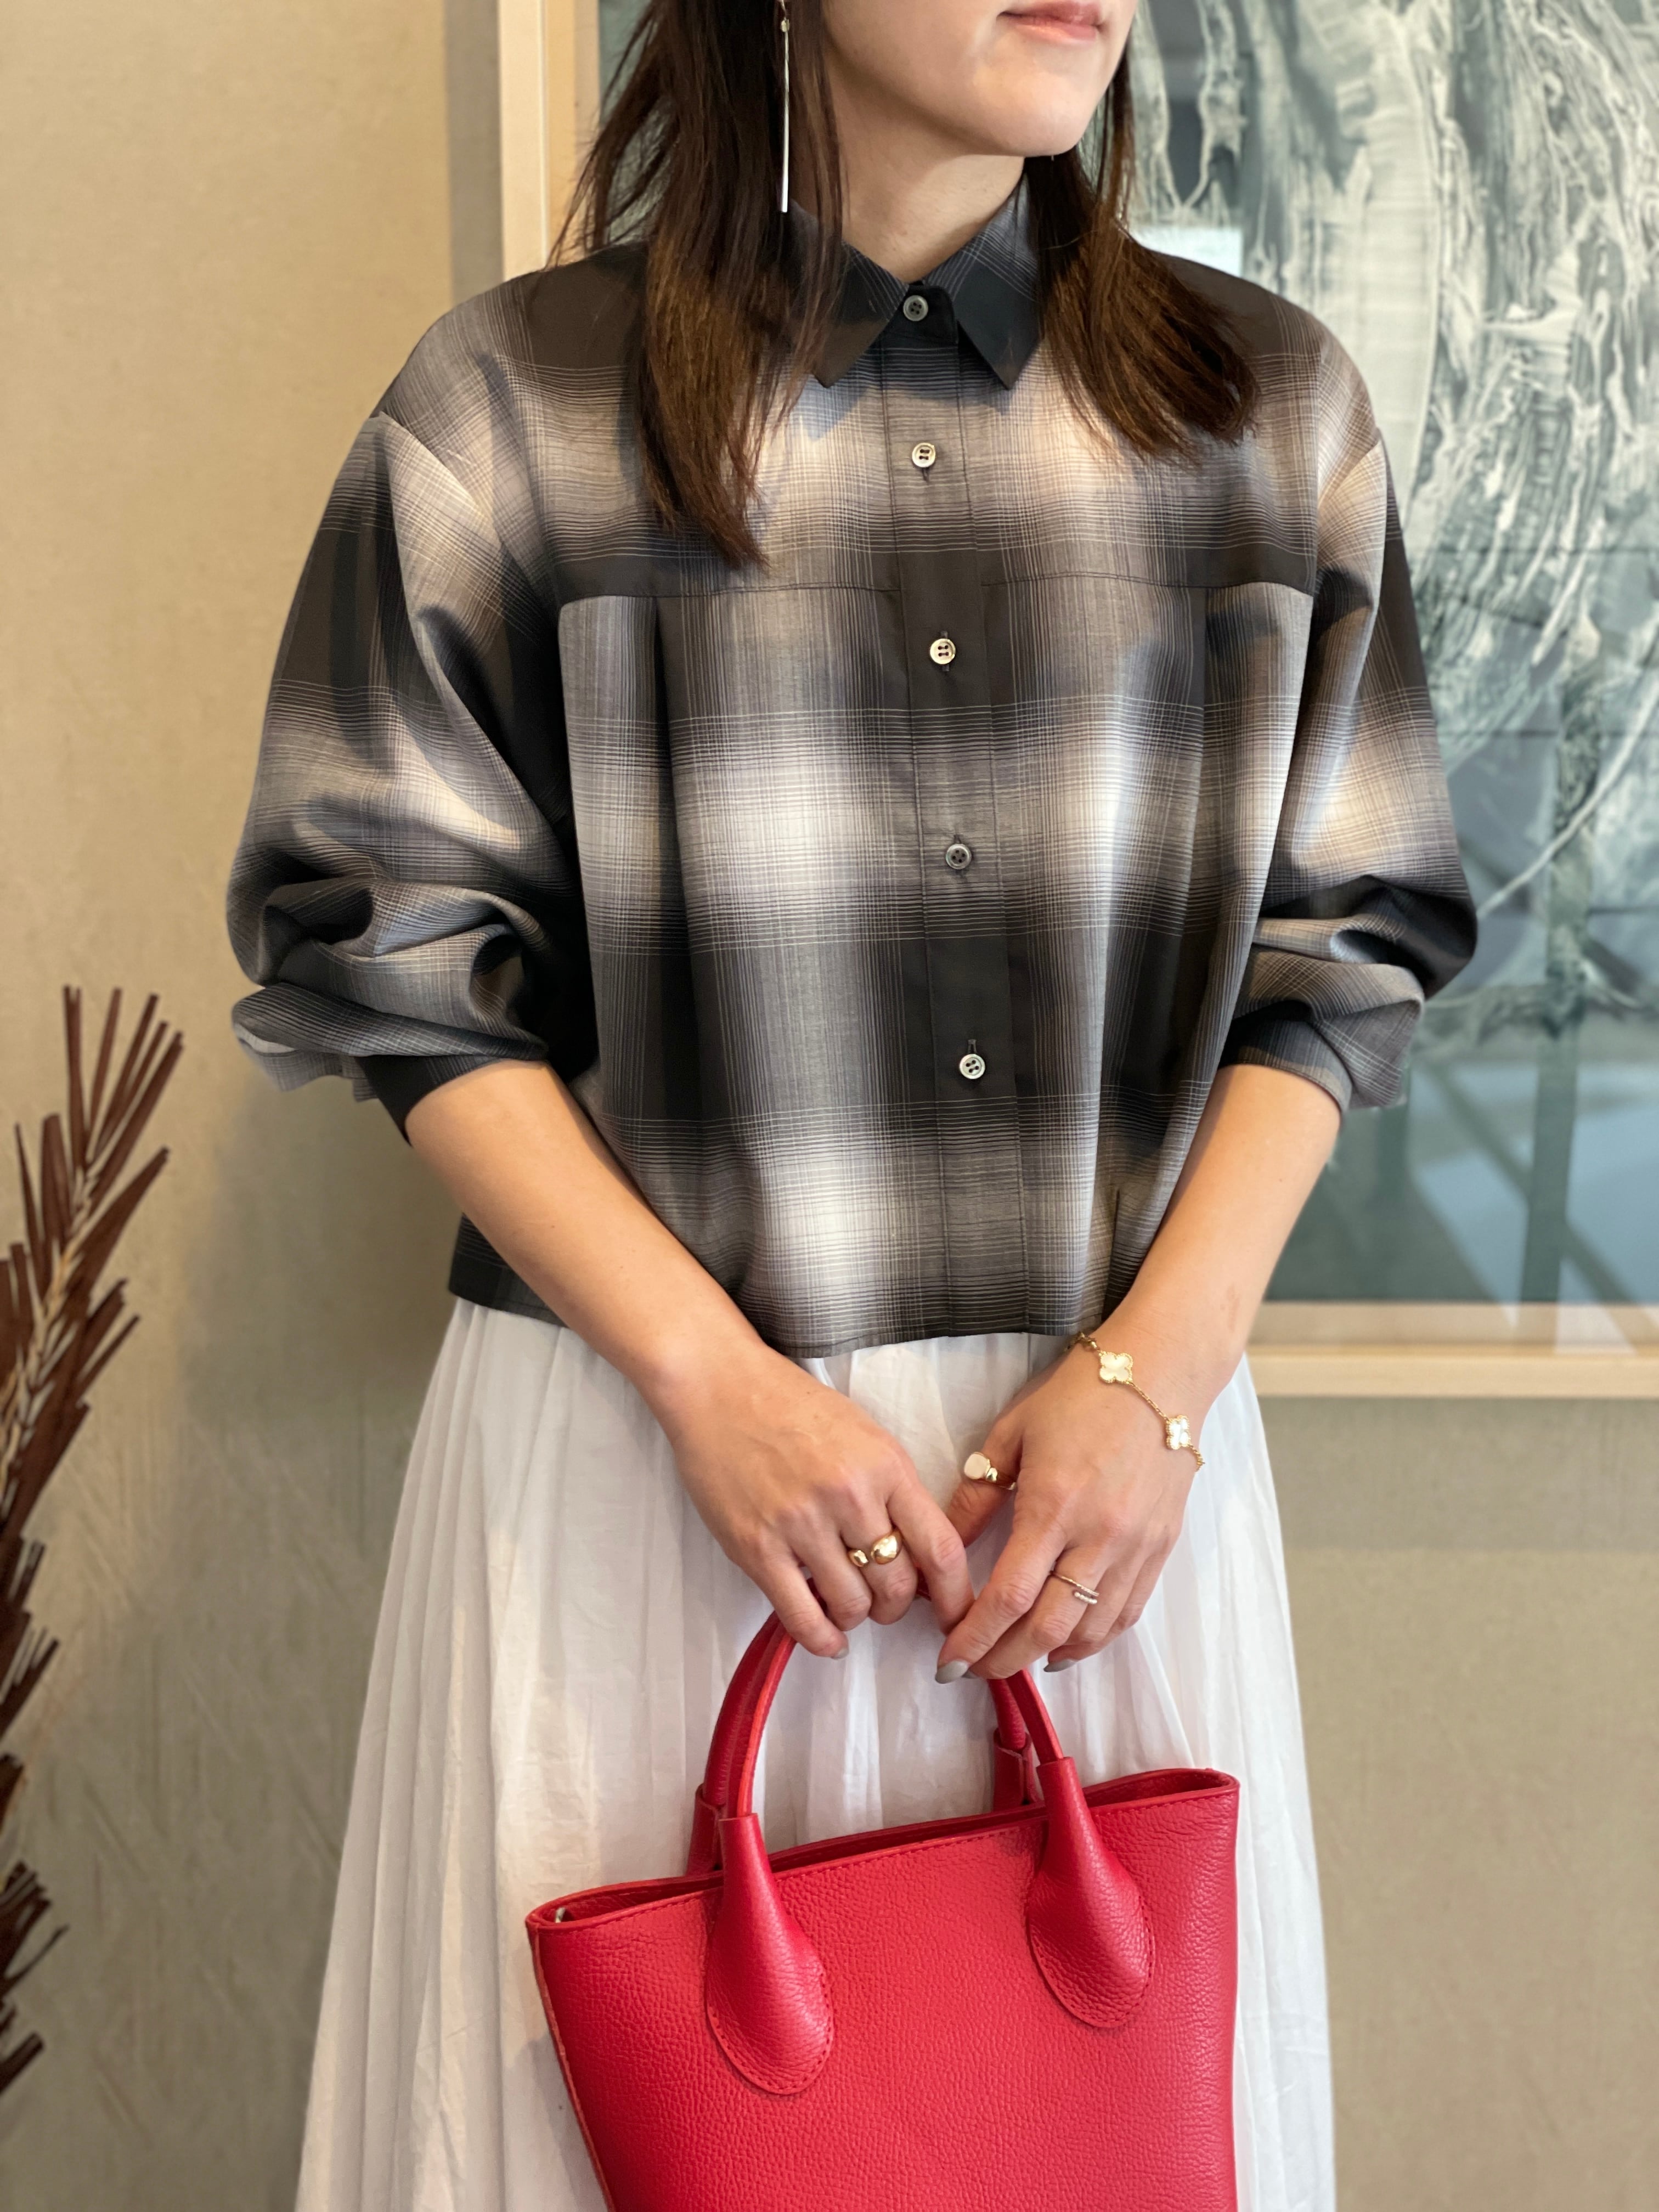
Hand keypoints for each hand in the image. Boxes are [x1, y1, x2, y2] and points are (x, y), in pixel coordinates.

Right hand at [654, 1342, 974, 1659]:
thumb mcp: (864, 1435)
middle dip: (897, 1607)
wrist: (718, 1387)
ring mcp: (801, 1523)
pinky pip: (801, 1615)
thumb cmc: (792, 1407)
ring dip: (856, 1617)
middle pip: (897, 1586)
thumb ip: (893, 1491)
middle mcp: (849, 1496)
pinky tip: (827, 1637)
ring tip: (847, 1606)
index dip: (955, 1596)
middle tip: (885, 1603)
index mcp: (885, 1465)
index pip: (940, 1548)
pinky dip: (821, 1638)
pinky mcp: (756, 1546)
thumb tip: (918, 1556)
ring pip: (852, 1605)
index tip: (957, 1616)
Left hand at [934, 1337, 1207, 1679]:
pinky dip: (1094, 1640)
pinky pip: (1127, 1612)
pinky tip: (1066, 1646)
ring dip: (1047, 1656)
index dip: (974, 1637)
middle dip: (1004, 1659)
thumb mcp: (1012, 1433)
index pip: (1008, 1596)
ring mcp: (1136, 1547)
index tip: (947, 1659)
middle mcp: (1098, 1536)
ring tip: (1012, 1661)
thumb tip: (942, 1546)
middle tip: (971, 1671)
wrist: (1161, 1374)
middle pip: (1048, 1627)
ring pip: (1091, 1629)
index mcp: (1054, 1505)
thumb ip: (975, 1495)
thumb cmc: (1079, 1395)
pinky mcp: (1161, 1548)